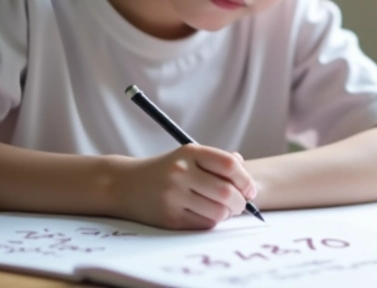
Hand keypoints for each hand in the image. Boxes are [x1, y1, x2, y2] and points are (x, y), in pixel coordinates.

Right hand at [111, 144, 256, 228]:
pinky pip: (204, 224)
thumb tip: (243, 169)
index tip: (250, 190)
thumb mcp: (188, 156)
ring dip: (227, 214)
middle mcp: (181, 172)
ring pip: (218, 212)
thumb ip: (216, 160)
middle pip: (226, 192)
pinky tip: (207, 215)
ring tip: (224, 210)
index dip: (245, 180)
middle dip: (240, 202)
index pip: (229, 165)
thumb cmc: (165, 170)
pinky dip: (212, 222)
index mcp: (189, 152)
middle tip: (241, 205)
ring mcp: (173, 196)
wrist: (126, 185)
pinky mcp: (169, 217)